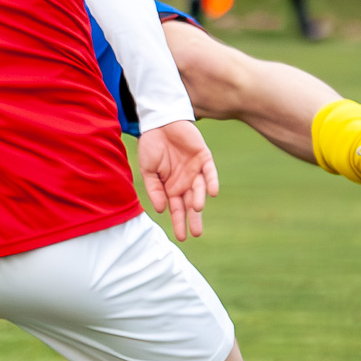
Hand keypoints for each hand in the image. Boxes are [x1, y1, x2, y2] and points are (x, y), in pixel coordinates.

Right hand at [135, 120, 218, 240]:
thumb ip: (154, 189)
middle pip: (191, 204)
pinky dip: (211, 182)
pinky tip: (213, 193)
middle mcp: (185, 182)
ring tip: (196, 208)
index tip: (182, 238)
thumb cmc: (151, 146)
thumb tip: (161, 210)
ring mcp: (195, 170)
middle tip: (196, 233)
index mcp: (171, 187)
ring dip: (198, 199)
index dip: (179, 222)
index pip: (177, 209)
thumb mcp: (148, 171)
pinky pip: (210, 172)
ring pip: (199, 189)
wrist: (159, 122)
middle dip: (193, 219)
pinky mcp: (204, 157)